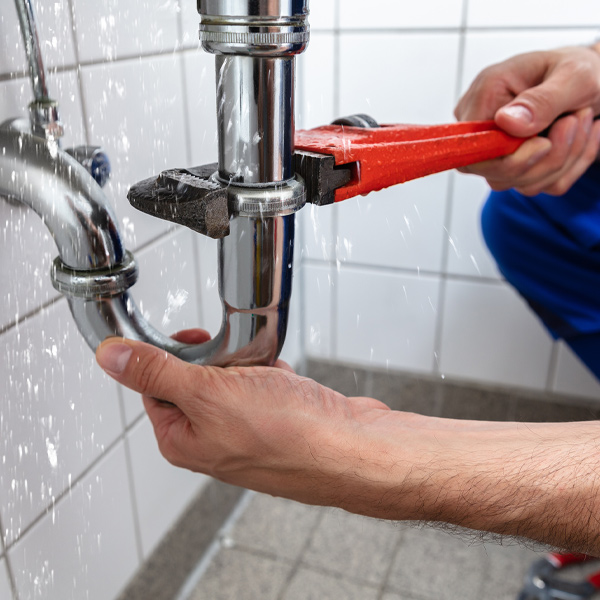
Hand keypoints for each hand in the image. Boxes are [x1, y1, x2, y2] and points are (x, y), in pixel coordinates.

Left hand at [96, 332, 599, 552]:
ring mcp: (249, 429)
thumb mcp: (208, 393)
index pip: (154, 386)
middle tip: (234, 353)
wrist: (354, 449)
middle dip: (216, 358)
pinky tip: (285, 377)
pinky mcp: (279, 419)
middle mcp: (213, 439)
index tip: (188, 338)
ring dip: (247, 363)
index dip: (168, 356)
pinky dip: (272, 372)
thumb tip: (110, 357)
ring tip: (265, 367)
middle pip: (196, 379)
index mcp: (184, 439)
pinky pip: (265, 383)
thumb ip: (156, 372)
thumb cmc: (289, 434)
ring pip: (233, 378)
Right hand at [455, 44, 599, 195]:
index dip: (505, 158)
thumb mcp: (574, 76)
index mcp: (485, 96)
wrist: (598, 81)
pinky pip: (539, 185)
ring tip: (582, 121)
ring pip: (521, 184)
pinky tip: (578, 137)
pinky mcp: (515, 166)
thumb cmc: (582, 70)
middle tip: (577, 120)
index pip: (471, 148)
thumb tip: (505, 122)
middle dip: (547, 158)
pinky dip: (569, 167)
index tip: (544, 144)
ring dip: (563, 160)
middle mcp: (483, 127)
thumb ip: (541, 100)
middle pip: (496, 174)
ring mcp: (497, 151)